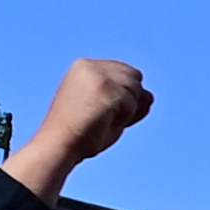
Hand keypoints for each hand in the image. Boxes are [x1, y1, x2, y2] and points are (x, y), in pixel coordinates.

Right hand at [5, 59, 155, 195]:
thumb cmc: (80, 134)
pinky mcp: (105, 88)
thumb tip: (150, 96)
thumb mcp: (106, 113)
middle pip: (134, 76)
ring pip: (135, 89)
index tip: (107, 113)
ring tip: (103, 120)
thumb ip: (127, 101)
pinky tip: (105, 123)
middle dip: (130, 101)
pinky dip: (125, 118)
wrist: (59, 144)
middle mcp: (91, 66)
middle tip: (109, 119)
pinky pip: (132, 103)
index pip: (123, 72)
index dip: (124, 96)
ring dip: (127, 110)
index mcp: (84, 67)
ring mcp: (98, 75)